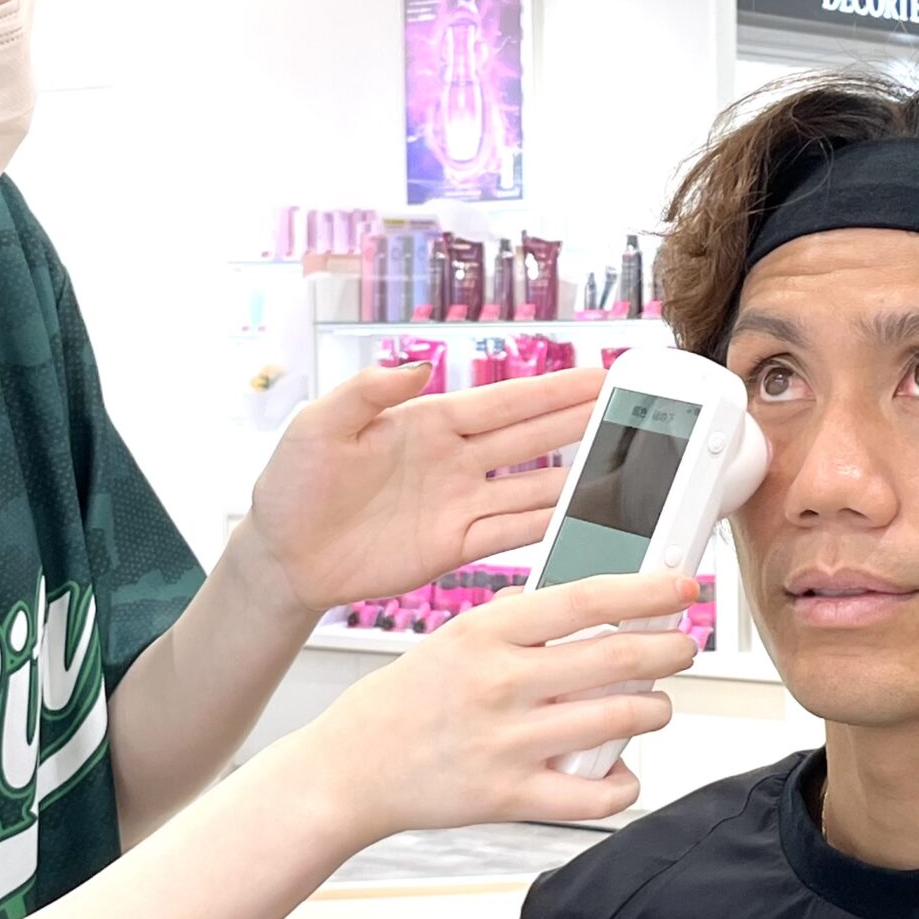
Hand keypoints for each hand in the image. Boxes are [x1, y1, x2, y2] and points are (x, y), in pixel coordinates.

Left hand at [243, 363, 606, 612]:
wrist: (283, 556)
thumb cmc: (292, 485)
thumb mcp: (318, 424)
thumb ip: (366, 391)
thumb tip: (415, 362)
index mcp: (427, 421)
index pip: (504, 402)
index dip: (554, 389)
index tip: (601, 374)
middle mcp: (453, 460)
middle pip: (532, 439)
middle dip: (583, 423)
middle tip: (635, 412)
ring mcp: (458, 504)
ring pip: (532, 488)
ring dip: (576, 479)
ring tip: (626, 471)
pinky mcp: (453, 547)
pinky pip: (510, 535)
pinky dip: (547, 530)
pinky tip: (581, 521)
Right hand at [284, 571, 701, 843]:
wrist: (349, 770)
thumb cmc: (402, 703)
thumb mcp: (452, 639)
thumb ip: (514, 622)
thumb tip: (586, 604)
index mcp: (484, 634)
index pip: (585, 599)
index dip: (646, 590)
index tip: (681, 586)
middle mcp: (500, 684)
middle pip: (617, 657)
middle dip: (670, 648)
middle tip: (683, 646)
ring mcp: (508, 742)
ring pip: (619, 720)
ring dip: (655, 709)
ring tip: (652, 705)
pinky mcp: (511, 797)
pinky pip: (595, 794)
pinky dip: (624, 781)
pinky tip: (619, 770)